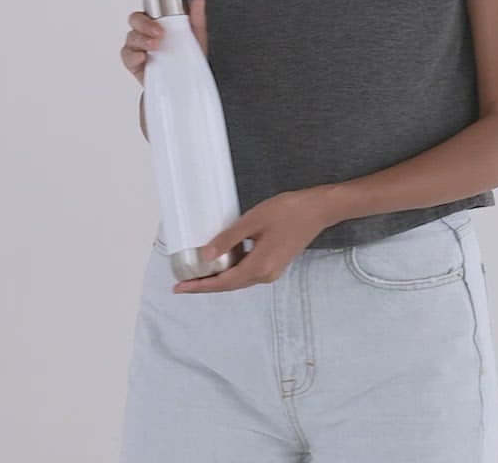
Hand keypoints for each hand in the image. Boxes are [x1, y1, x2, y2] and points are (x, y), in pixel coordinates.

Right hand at [121, 0, 208, 87]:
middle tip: (160, 32)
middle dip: (146, 22)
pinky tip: (144, 57)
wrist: (183, 86)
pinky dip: (134, 54)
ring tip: (156, 45)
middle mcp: (147, 27)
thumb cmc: (187, 58)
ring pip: (131, 34)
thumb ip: (197, 19)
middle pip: (137, 16)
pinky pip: (126, 53)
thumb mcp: (197, 38)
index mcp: (162, 17)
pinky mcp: (132, 60)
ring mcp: (138, 43)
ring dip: (142, 38)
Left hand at [173, 186, 333, 293]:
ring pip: (238, 279)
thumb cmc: (287, 211)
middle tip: (183, 282)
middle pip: (229, 285)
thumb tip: (205, 256)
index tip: (179, 288)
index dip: (199, 286)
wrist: (318, 210)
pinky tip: (222, 260)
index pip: (222, 283)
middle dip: (205, 285)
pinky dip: (231, 269)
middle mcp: (265, 275)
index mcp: (259, 267)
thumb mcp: (253, 221)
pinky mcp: (275, 263)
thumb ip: (229, 238)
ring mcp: (272, 270)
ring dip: (218, 278)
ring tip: (197, 273)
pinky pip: (247, 271)